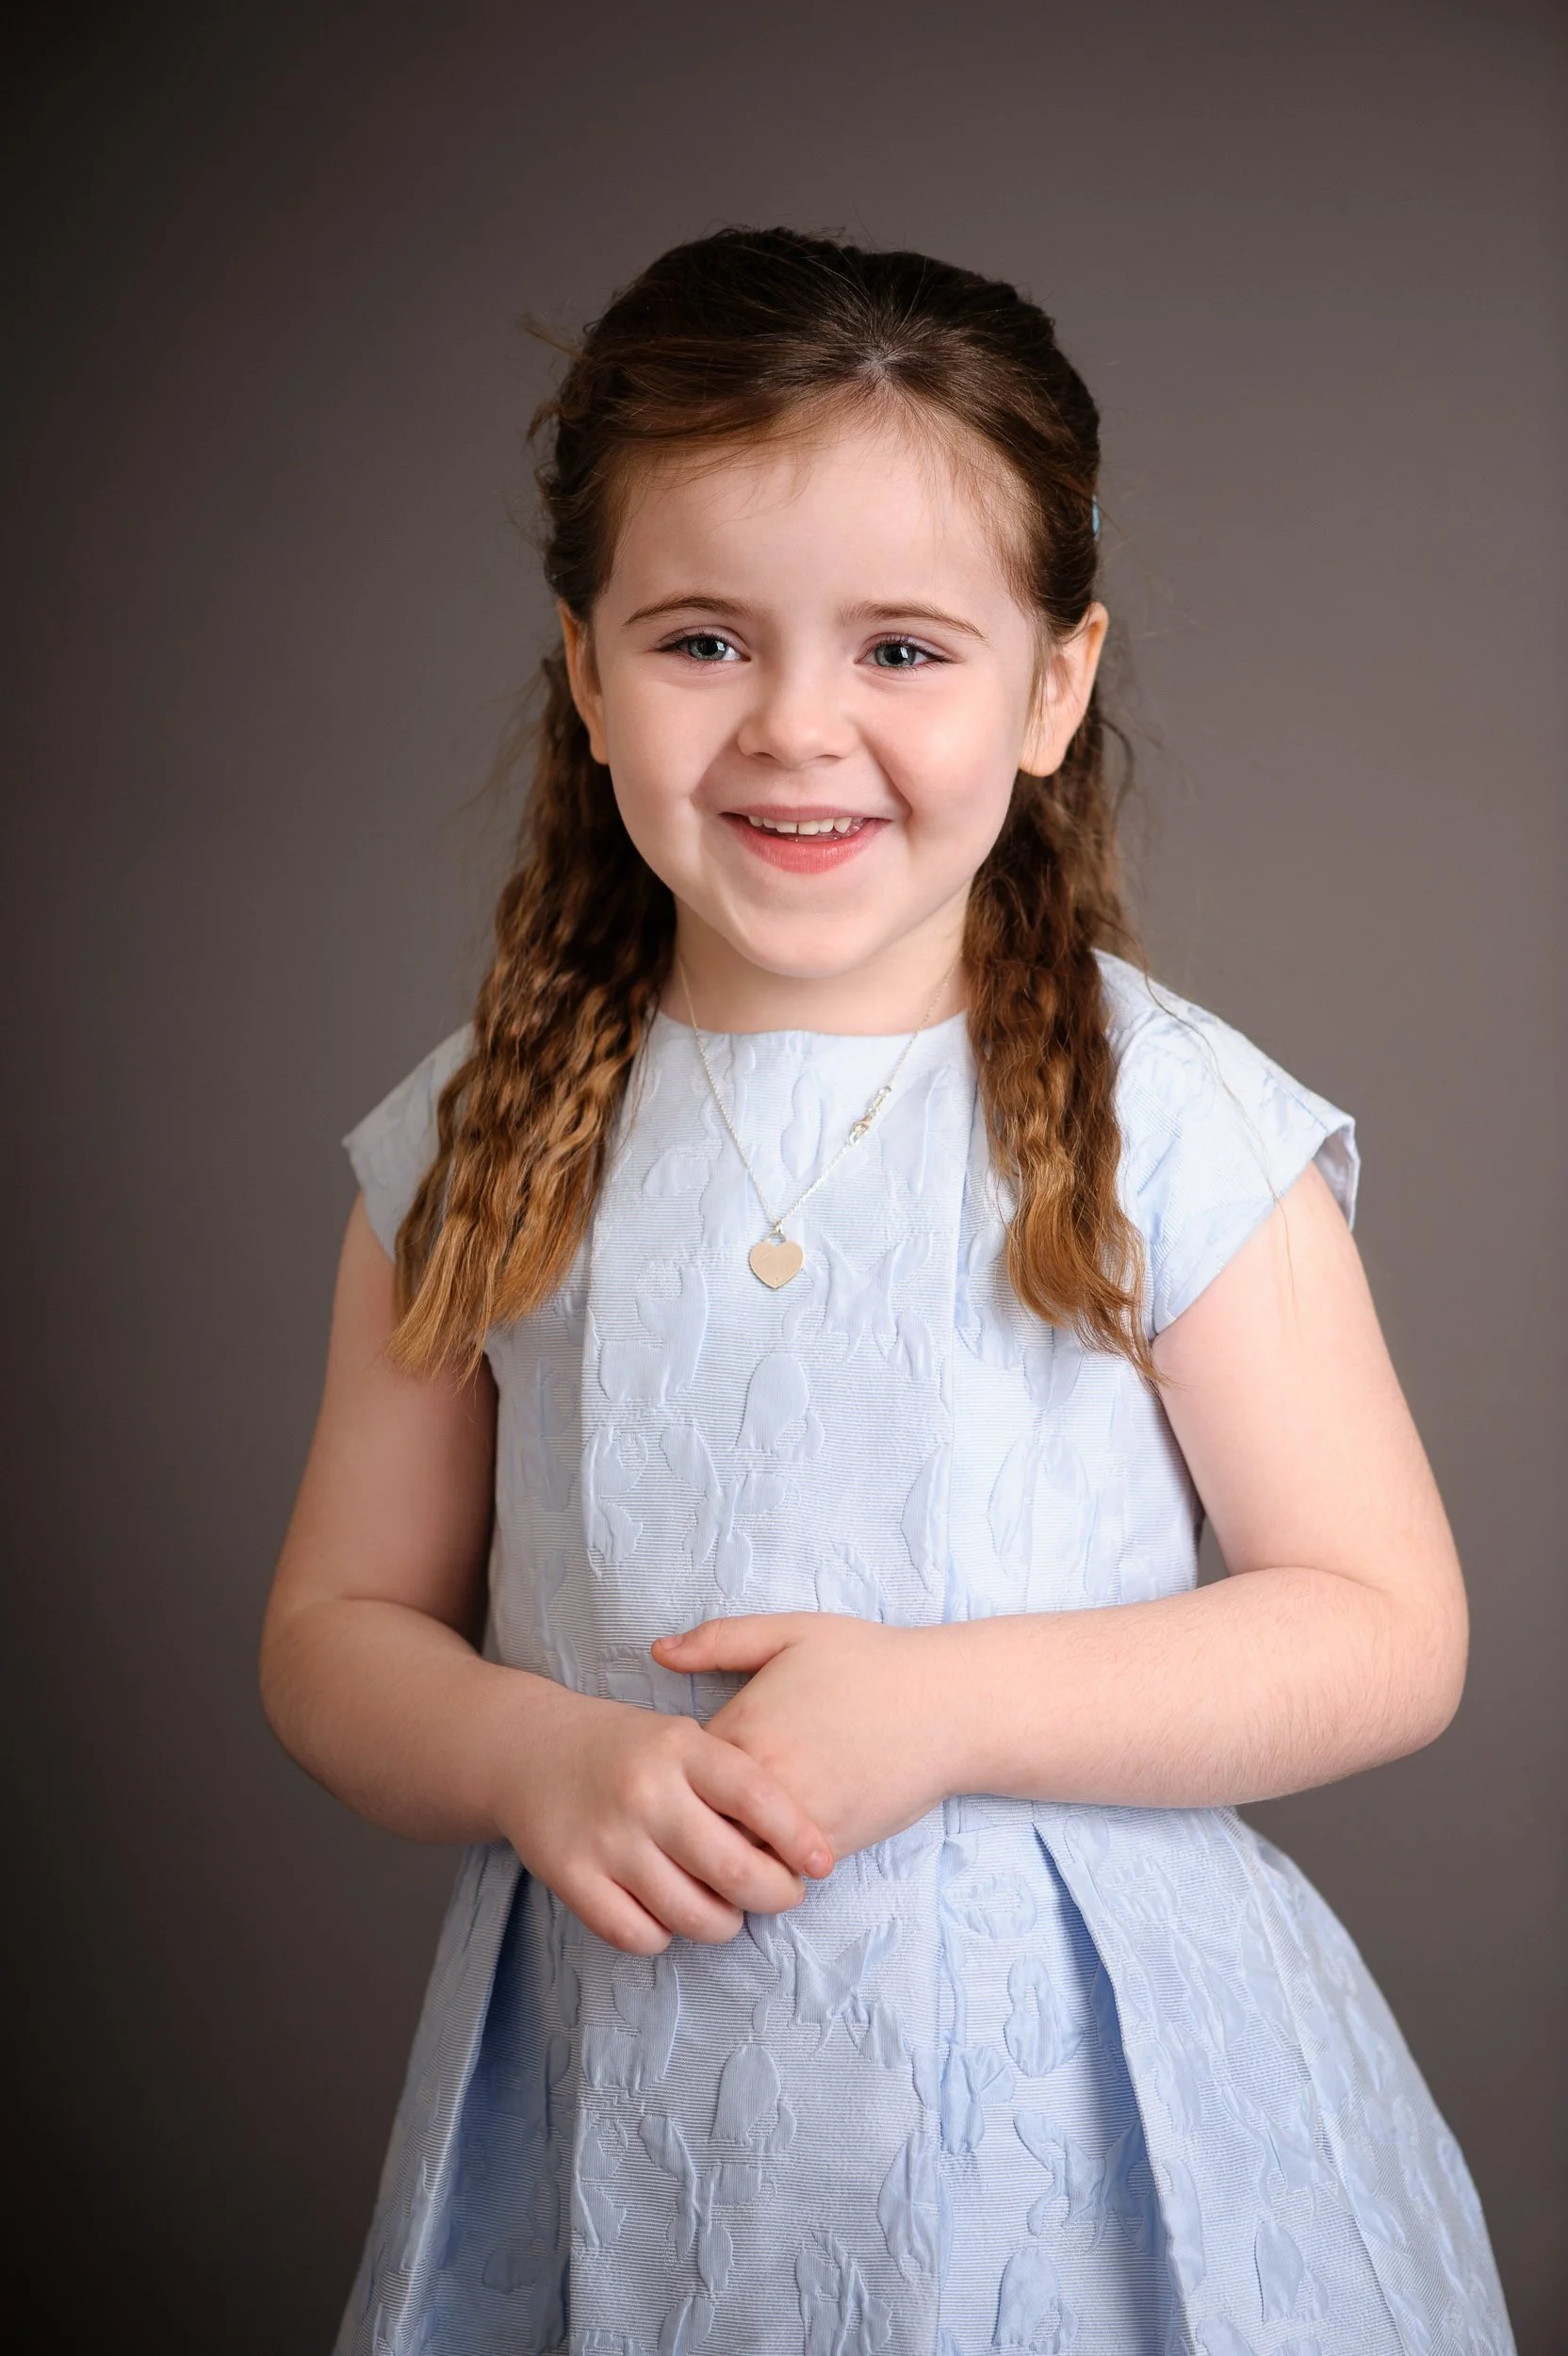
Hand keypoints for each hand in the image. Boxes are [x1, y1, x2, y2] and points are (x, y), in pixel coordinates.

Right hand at [490, 1680, 833, 1955]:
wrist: (529, 1749)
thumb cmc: (626, 1749)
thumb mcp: (681, 1737)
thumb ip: (730, 1780)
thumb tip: (794, 1845)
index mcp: (680, 1747)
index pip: (758, 1798)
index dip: (799, 1837)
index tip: (822, 1863)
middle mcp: (645, 1792)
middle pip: (735, 1871)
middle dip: (775, 1896)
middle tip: (783, 1895)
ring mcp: (606, 1838)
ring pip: (692, 1915)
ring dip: (723, 1924)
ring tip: (726, 1909)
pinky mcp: (571, 1876)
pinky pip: (639, 1935)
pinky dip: (663, 1936)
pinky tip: (667, 1913)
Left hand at [651, 1614, 948, 1862]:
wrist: (948, 1707)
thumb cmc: (868, 1662)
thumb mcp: (791, 1632)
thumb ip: (719, 1640)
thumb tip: (657, 1651)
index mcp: (745, 1728)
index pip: (675, 1769)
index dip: (669, 1770)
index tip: (675, 1765)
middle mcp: (765, 1783)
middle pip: (693, 1825)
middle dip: (683, 1823)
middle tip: (679, 1814)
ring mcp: (798, 1823)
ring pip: (731, 1860)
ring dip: (720, 1854)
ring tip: (715, 1838)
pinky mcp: (831, 1849)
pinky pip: (777, 1874)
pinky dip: (764, 1868)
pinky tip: (763, 1846)